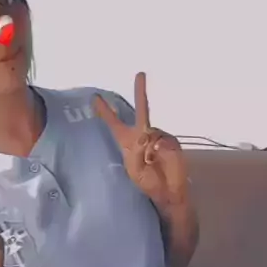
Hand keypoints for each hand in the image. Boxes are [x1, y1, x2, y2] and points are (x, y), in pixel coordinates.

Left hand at [93, 72, 188, 208]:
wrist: (167, 192)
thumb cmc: (147, 182)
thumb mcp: (134, 169)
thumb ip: (137, 152)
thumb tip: (147, 138)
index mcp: (128, 141)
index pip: (114, 123)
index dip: (105, 111)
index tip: (95, 98)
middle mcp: (143, 134)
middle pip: (141, 110)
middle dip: (141, 92)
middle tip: (140, 74)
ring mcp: (159, 137)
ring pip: (151, 132)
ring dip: (148, 147)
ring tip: (150, 163)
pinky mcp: (171, 142)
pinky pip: (163, 141)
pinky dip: (159, 150)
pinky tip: (158, 158)